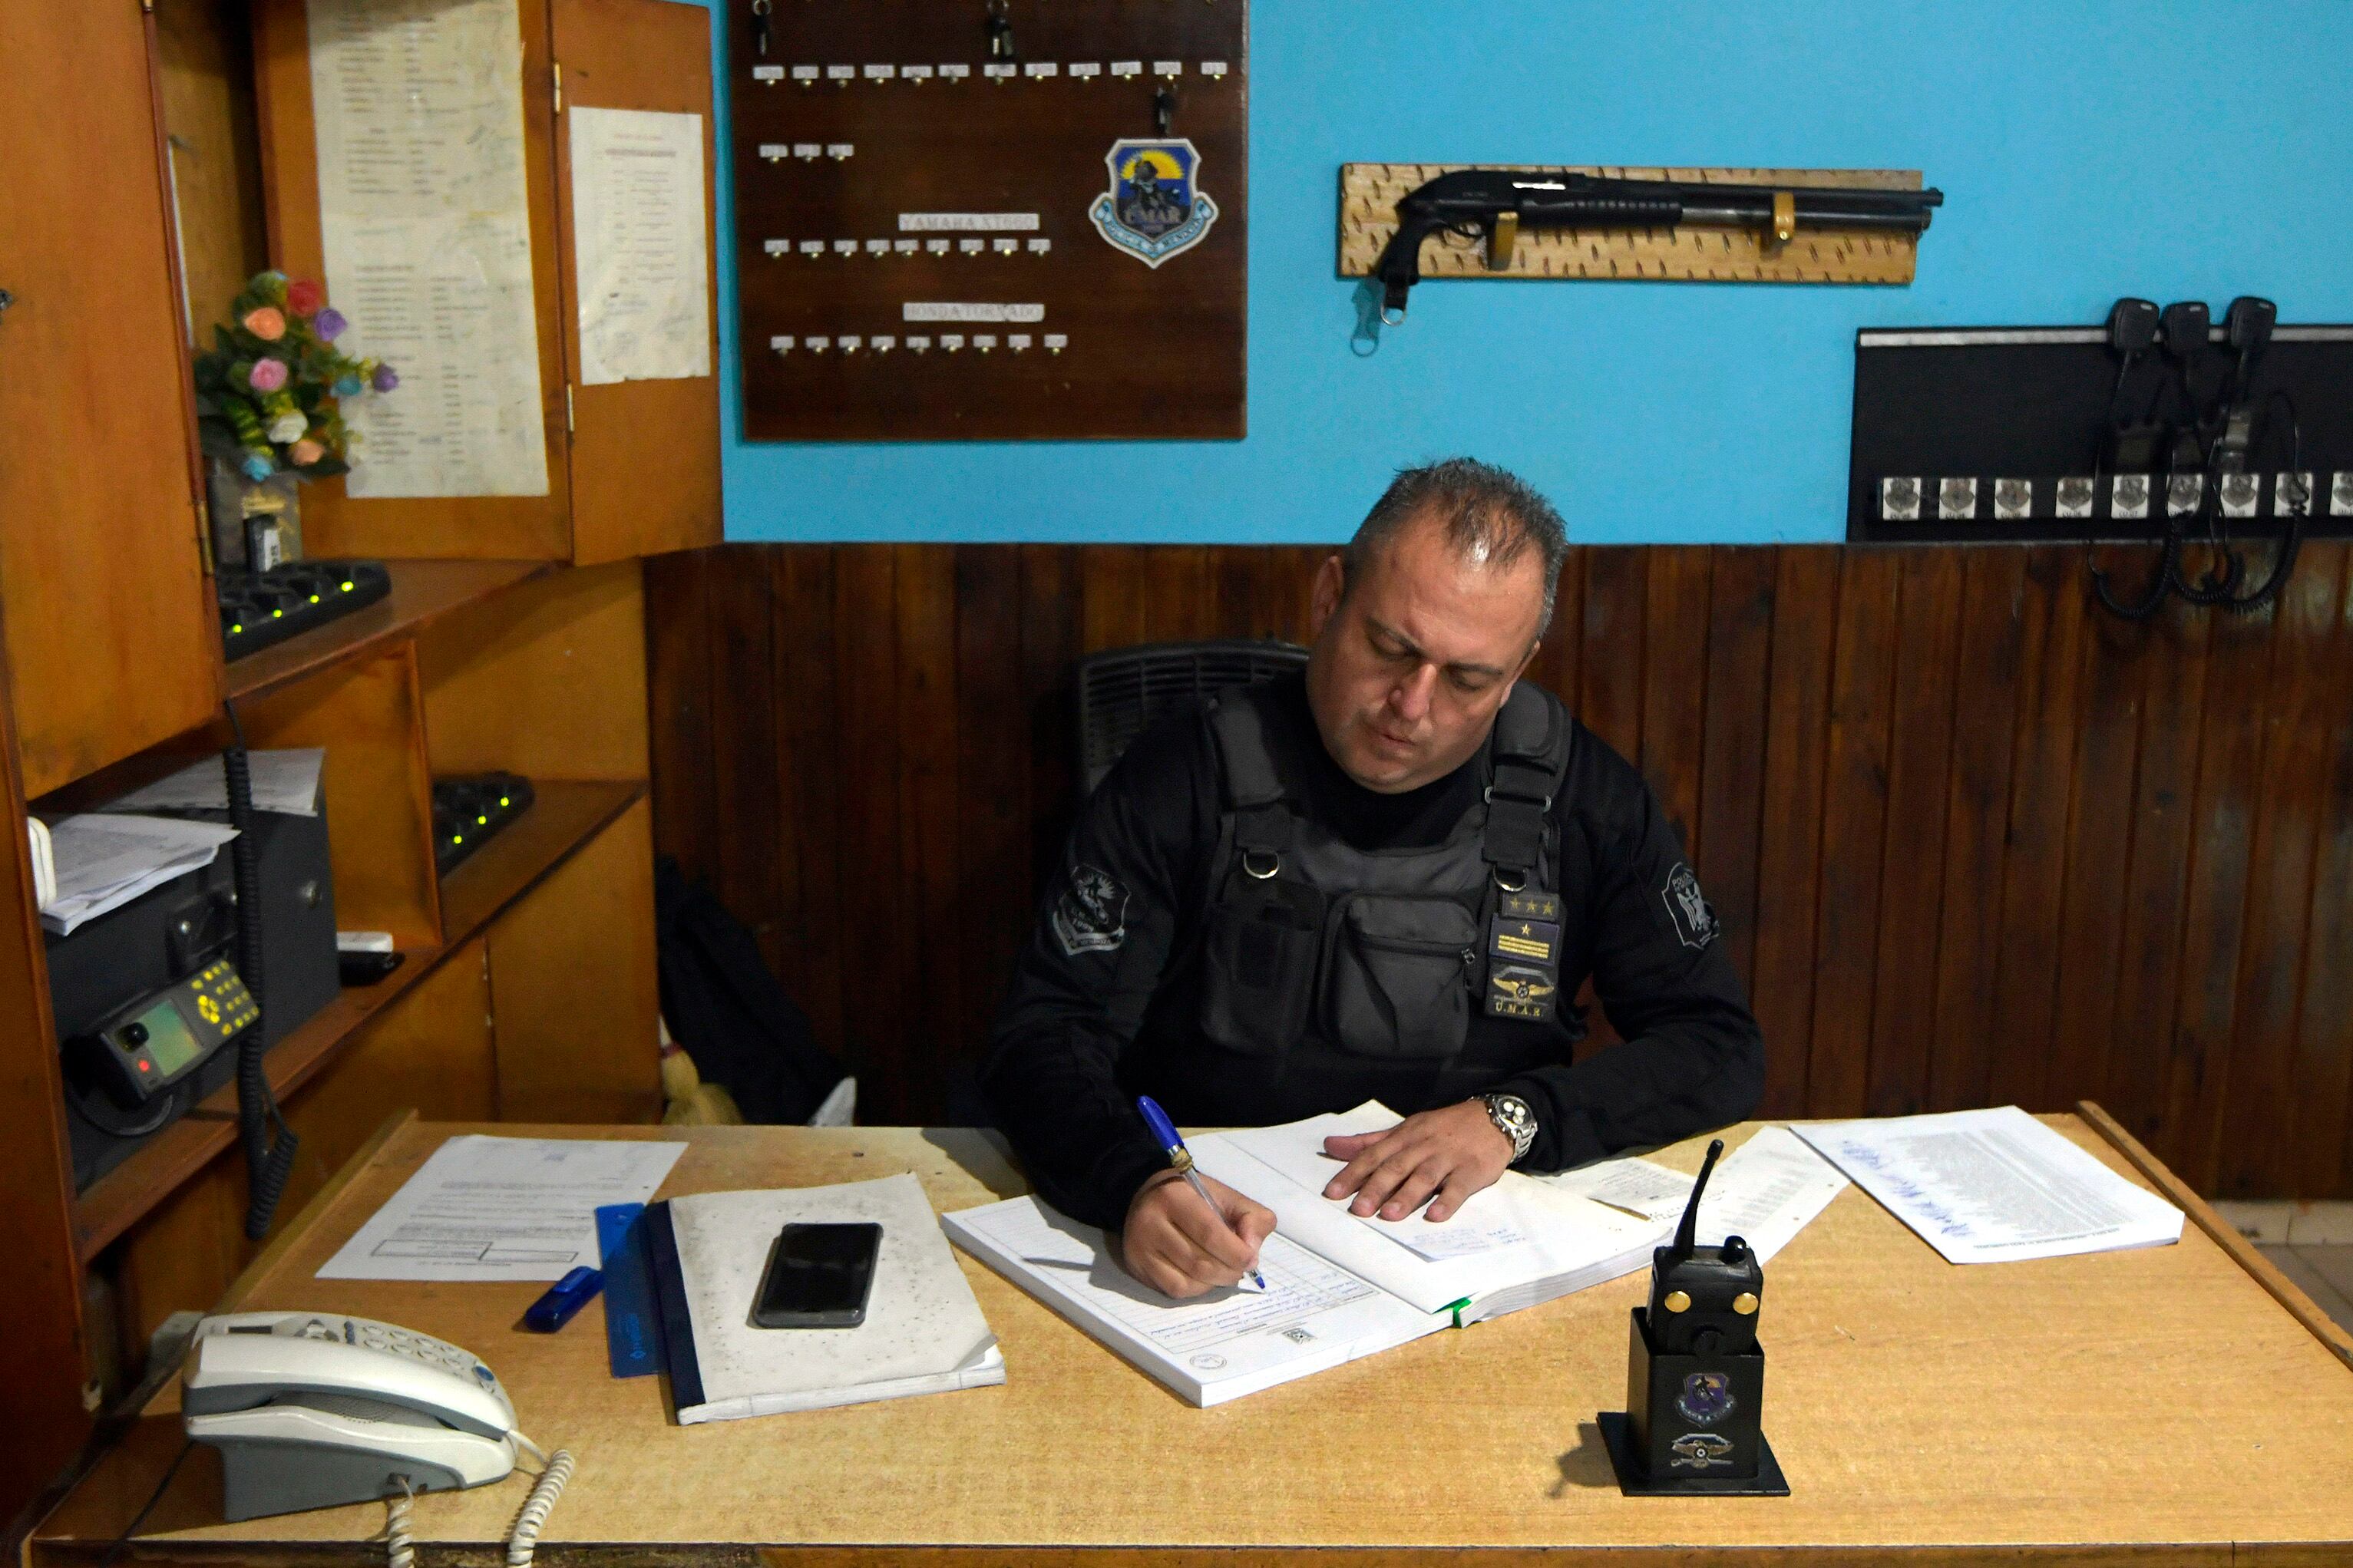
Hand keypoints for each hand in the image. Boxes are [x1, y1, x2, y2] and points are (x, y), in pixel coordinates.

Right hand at [1115, 1169, 1275, 1298]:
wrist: (1147, 1196)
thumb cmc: (1193, 1197)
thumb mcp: (1226, 1196)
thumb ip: (1252, 1217)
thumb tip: (1252, 1250)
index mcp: (1175, 1197)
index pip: (1209, 1233)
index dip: (1236, 1253)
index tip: (1251, 1258)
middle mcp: (1151, 1223)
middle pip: (1200, 1262)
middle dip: (1229, 1272)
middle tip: (1240, 1268)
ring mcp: (1141, 1248)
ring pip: (1188, 1281)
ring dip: (1215, 1282)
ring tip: (1224, 1271)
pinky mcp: (1137, 1267)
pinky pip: (1175, 1290)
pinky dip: (1198, 1289)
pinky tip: (1204, 1278)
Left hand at [1320, 1100, 1512, 1222]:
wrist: (1492, 1118)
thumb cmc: (1443, 1128)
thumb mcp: (1404, 1129)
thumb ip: (1368, 1141)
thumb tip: (1330, 1145)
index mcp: (1404, 1136)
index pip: (1373, 1155)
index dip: (1353, 1173)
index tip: (1333, 1192)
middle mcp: (1423, 1146)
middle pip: (1396, 1167)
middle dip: (1376, 1188)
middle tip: (1359, 1209)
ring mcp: (1448, 1158)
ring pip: (1424, 1176)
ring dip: (1407, 1196)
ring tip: (1389, 1215)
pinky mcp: (1471, 1170)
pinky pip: (1458, 1187)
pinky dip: (1447, 1201)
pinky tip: (1435, 1216)